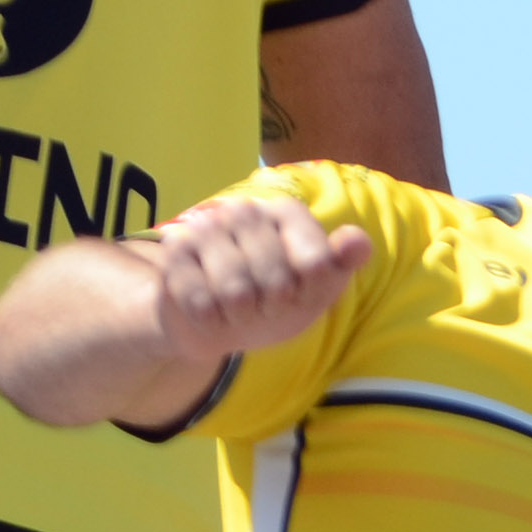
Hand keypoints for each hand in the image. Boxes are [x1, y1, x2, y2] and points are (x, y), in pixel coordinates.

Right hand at [152, 194, 368, 361]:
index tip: (300, 291)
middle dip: (273, 306)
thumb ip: (340, 264)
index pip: (314, 262)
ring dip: (241, 314)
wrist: (219, 321)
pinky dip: (211, 319)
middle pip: (275, 278)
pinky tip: (211, 311)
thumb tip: (358, 241)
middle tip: (264, 304)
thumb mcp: (317, 289)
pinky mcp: (173, 253)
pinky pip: (200, 301)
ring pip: (235, 290)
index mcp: (287, 213)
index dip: (309, 292)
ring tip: (238, 309)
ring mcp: (204, 228)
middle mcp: (244, 211)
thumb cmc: (277, 302)